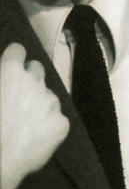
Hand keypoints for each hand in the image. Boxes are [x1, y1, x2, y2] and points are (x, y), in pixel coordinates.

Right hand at [0, 43, 68, 188]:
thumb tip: (4, 84)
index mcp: (11, 72)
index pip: (17, 51)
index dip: (13, 57)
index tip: (12, 64)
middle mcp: (36, 82)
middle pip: (37, 69)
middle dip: (29, 77)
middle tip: (18, 94)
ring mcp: (52, 102)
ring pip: (48, 95)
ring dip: (39, 103)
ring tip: (25, 122)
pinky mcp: (62, 123)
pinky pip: (56, 119)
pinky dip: (48, 125)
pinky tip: (34, 137)